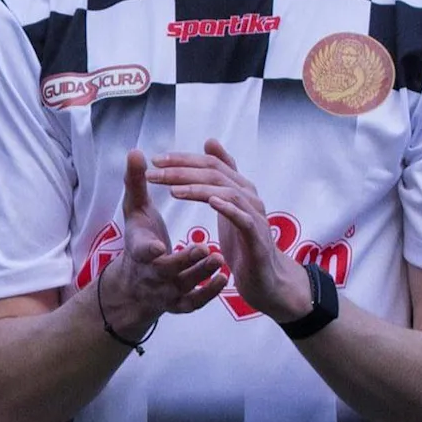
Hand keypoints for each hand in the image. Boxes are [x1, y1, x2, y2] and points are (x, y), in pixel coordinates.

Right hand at [93, 149, 229, 335]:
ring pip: (184, 286)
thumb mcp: (134, 211)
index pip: (142, 252)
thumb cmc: (139, 238)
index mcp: (139, 250)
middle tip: (205, 248)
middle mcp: (152, 272)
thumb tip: (135, 151)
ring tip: (218, 258)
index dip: (149, 250)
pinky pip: (194, 303)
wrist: (137, 282)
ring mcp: (166, 291)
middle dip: (185, 261)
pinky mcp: (179, 304)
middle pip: (167, 270)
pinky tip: (223, 278)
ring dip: (201, 273)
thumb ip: (135, 183)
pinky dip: (208, 293)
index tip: (160, 246)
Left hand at [150, 138, 314, 324]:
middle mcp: (249, 196)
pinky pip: (243, 218)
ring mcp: (255, 215)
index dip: (183, 160)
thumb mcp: (229, 205)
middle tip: (155, 172)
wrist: (266, 279)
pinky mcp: (257, 237)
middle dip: (182, 171)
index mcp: (239, 187)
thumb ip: (220, 177)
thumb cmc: (244, 242)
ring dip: (198, 189)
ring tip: (173, 190)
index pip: (210, 164)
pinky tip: (211, 202)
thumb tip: (211, 142)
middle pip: (215, 174)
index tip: (155, 160)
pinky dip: (228, 208)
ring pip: (227, 192)